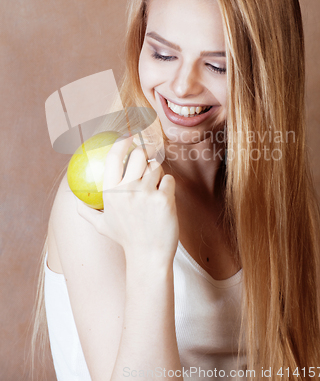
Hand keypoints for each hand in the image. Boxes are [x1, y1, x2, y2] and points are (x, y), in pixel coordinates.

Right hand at [76, 135, 178, 266]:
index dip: (121, 143)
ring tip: (154, 188)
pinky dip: (168, 186)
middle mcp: (126, 190)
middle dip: (144, 157)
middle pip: (138, 156)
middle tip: (146, 164)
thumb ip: (87, 212)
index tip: (126, 137)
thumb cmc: (126, 240)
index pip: (113, 158)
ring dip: (157, 173)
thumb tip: (75, 201)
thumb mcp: (102, 226)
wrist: (148, 257)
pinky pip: (169, 180)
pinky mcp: (163, 199)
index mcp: (110, 193)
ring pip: (156, 166)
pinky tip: (164, 199)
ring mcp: (145, 194)